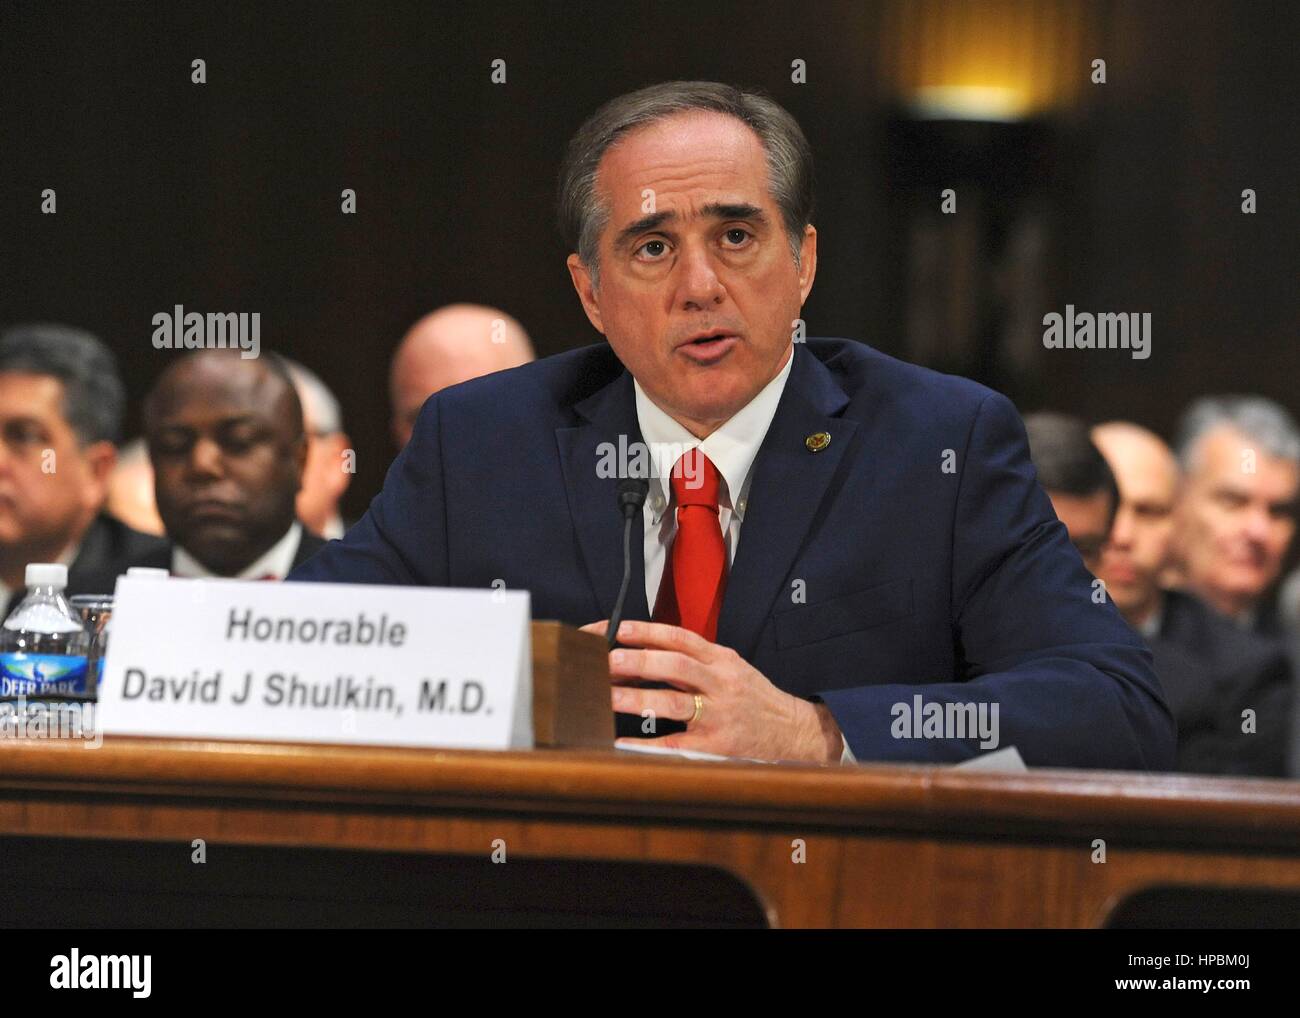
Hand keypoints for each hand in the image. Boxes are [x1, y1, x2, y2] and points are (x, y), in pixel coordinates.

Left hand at [578, 619, 842, 763]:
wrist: (794, 733)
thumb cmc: (753, 700)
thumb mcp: (731, 669)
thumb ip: (696, 660)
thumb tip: (644, 653)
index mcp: (722, 659)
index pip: (679, 637)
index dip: (645, 631)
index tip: (614, 629)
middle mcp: (721, 683)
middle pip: (675, 665)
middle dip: (637, 660)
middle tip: (605, 659)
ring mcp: (719, 714)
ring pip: (674, 701)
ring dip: (637, 698)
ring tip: (607, 696)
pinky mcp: (717, 745)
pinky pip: (676, 743)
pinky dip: (647, 743)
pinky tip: (623, 742)